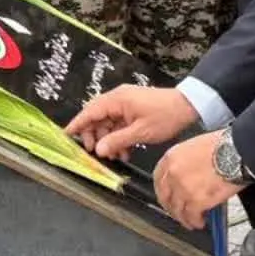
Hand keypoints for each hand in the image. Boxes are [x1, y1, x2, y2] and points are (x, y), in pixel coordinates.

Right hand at [67, 85, 197, 159]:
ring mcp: (126, 104)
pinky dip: (119, 137)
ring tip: (116, 156)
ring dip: (109, 140)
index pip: (90, 111)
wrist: (188, 106)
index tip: (66, 135)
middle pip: (97, 117)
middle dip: (94, 136)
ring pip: (108, 123)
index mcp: (117, 100)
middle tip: (95, 153)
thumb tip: (97, 150)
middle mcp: (118, 99)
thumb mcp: (140, 132)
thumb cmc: (165, 116)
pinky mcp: (133, 110)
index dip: (77, 124)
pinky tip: (124, 151)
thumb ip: (117, 141)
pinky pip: (119, 124)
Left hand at [154, 130, 242, 229]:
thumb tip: (188, 177)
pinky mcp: (196, 201)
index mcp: (172, 157)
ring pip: (177, 210)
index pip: (158, 179)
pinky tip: (200, 222)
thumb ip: (186, 163)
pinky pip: (192, 216)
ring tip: (191, 220)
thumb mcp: (195, 147)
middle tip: (178, 211)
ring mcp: (183, 188)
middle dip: (171, 207)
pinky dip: (196, 221)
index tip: (168, 196)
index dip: (163, 191)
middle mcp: (173, 173)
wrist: (237, 152)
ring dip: (184, 217)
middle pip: (165, 197)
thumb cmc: (223, 146)